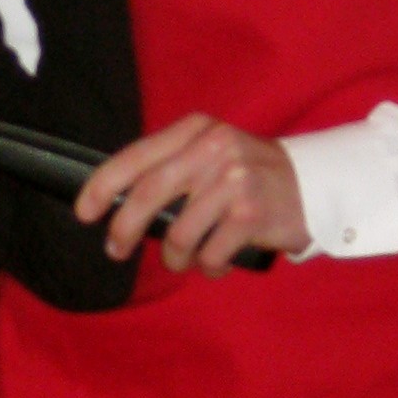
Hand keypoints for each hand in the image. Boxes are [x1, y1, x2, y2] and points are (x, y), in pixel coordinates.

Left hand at [75, 113, 312, 272]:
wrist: (313, 185)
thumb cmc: (248, 176)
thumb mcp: (210, 154)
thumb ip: (170, 168)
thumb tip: (118, 204)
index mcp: (195, 130)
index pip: (136, 156)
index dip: (104, 186)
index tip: (85, 212)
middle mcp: (213, 148)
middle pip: (149, 194)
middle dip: (124, 228)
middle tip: (115, 250)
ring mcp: (234, 180)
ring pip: (178, 233)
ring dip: (175, 257)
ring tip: (184, 259)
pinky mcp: (251, 213)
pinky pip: (209, 254)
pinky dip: (207, 266)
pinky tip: (216, 262)